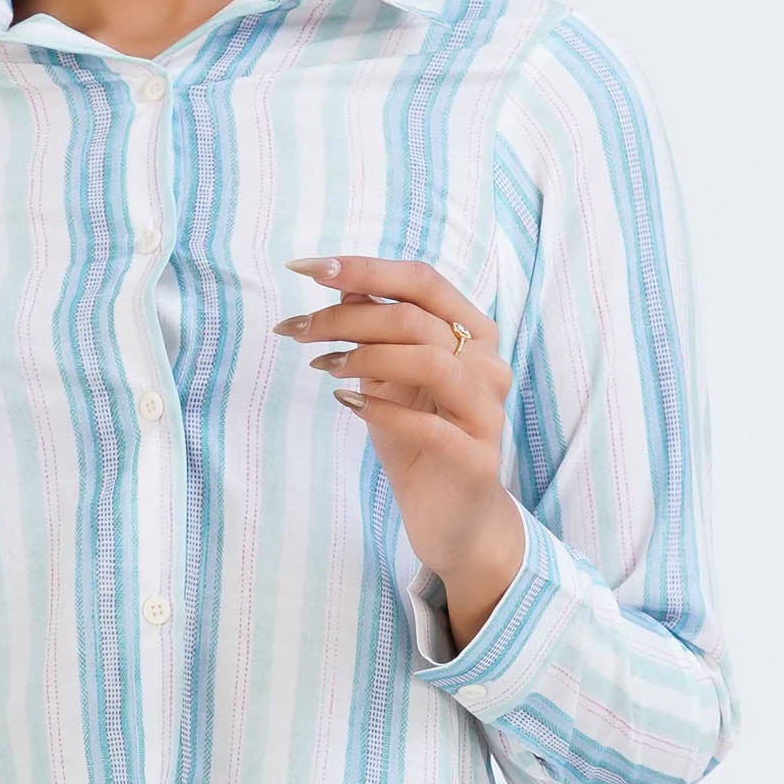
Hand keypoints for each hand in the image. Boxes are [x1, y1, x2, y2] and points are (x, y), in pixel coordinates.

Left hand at [276, 253, 526, 649]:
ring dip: (364, 357)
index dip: (364, 268)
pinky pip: (428, 423)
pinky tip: (346, 405)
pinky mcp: (477, 456)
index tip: (305, 268)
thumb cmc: (417, 437)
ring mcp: (487, 410)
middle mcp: (488, 363)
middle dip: (345, 317)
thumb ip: (375, 330)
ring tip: (322, 366)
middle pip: (415, 318)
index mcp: (473, 331)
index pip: (422, 280)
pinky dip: (380, 410)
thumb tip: (341, 282)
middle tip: (295, 329)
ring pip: (428, 361)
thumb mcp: (387, 377)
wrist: (450, 515)